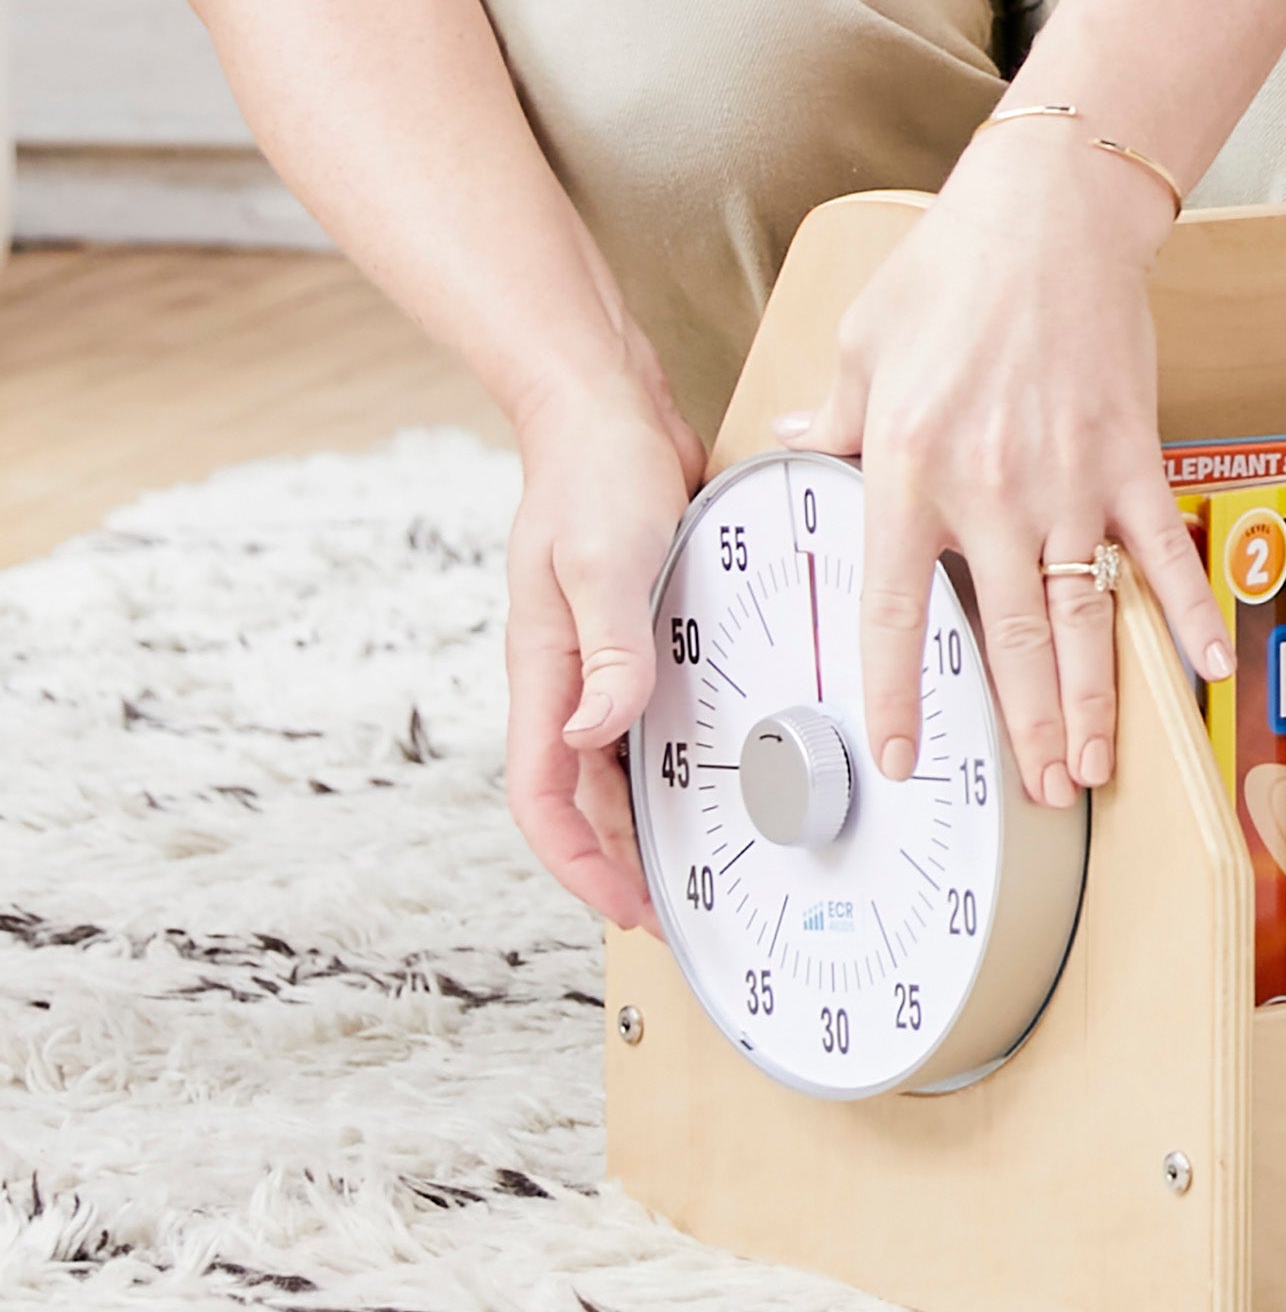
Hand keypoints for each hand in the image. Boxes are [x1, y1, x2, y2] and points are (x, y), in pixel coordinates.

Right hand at [502, 362, 702, 932]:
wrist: (606, 405)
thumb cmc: (594, 473)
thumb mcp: (605, 560)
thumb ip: (608, 649)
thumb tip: (594, 733)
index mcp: (543, 669)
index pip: (542, 796)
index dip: (576, 863)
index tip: (624, 905)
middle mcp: (565, 673)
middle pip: (581, 794)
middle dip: (616, 858)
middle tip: (674, 905)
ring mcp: (600, 651)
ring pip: (615, 758)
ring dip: (648, 810)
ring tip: (699, 855)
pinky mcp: (639, 626)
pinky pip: (648, 708)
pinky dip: (674, 747)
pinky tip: (718, 762)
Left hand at [777, 137, 1230, 811]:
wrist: (1053, 215)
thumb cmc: (951, 271)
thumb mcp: (863, 344)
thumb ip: (831, 417)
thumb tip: (793, 449)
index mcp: (907, 472)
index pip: (892, 612)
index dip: (895, 695)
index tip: (902, 754)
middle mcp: (992, 494)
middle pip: (1009, 639)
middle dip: (1022, 727)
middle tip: (1033, 793)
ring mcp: (1072, 482)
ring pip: (1083, 616)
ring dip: (1092, 701)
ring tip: (1092, 769)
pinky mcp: (1132, 459)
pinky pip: (1163, 551)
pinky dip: (1188, 611)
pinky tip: (1203, 668)